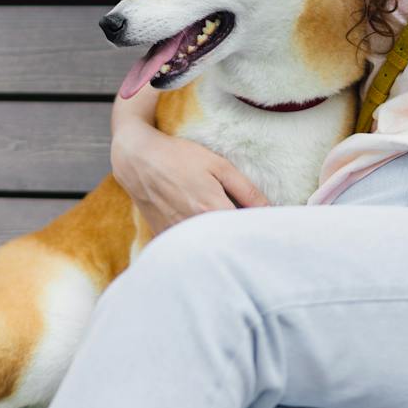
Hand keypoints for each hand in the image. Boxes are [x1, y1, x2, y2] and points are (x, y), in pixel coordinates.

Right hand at [110, 118, 269, 235]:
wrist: (138, 159)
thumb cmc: (178, 157)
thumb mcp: (218, 165)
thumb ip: (246, 190)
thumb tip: (270, 210)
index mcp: (210, 208)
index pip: (244, 231)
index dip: (257, 232)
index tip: (267, 232)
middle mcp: (193, 226)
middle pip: (226, 244)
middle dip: (239, 241)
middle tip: (250, 237)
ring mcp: (176, 235)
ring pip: (206, 249)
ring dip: (219, 245)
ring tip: (223, 232)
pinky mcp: (163, 237)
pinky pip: (187, 249)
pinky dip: (198, 245)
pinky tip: (204, 236)